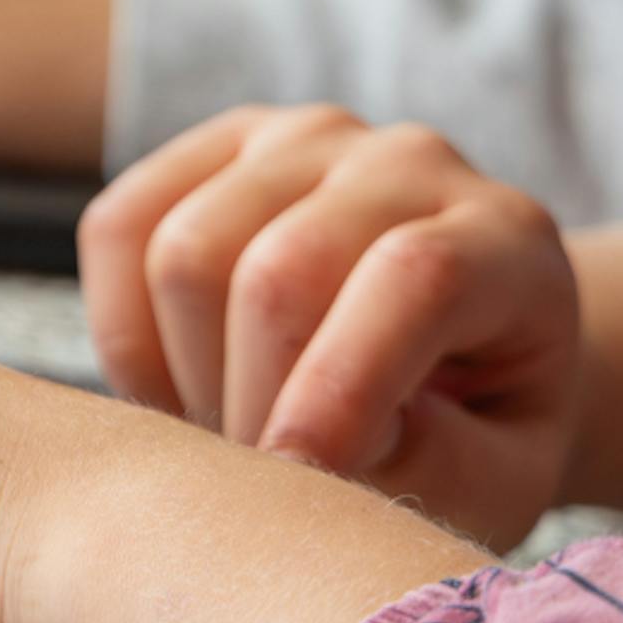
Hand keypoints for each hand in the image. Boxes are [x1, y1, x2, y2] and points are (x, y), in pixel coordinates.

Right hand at [76, 106, 581, 549]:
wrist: (452, 355)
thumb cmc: (473, 432)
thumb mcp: (498, 482)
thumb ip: (435, 467)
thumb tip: (322, 437)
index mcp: (503, 241)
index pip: (414, 279)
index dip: (339, 385)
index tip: (289, 479)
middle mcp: (407, 161)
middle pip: (277, 272)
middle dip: (247, 403)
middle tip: (263, 474)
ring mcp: (303, 140)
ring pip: (182, 252)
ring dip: (182, 374)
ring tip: (231, 427)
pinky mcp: (213, 148)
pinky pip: (118, 227)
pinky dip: (122, 329)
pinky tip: (179, 378)